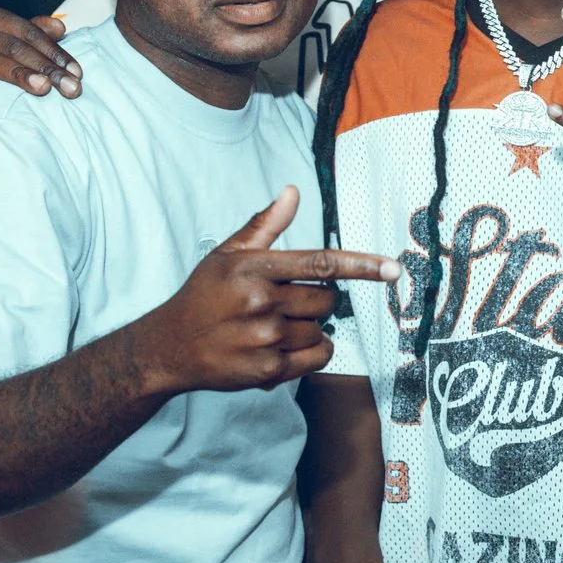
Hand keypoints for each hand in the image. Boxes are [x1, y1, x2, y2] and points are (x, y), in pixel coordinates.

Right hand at [0, 7, 81, 112]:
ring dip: (18, 76)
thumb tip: (60, 27)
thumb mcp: (11, 41)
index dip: (54, 51)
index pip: (27, 32)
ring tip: (43, 89)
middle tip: (70, 88)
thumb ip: (34, 33)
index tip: (77, 72)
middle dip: (46, 68)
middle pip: (13, 48)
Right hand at [129, 187, 398, 395]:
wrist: (169, 347)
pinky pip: (317, 358)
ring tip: (273, 327)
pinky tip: (284, 347)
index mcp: (254, 268)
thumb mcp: (227, 255)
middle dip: (316, 301)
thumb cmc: (203, 295)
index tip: (393, 268)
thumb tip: (292, 191)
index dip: (361, 265)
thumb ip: (265, 225)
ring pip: (322, 330)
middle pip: (326, 301)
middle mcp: (261, 302)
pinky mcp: (267, 371)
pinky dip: (312, 352)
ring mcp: (264, 338)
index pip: (320, 264)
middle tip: (284, 302)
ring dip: (309, 328)